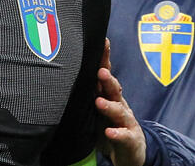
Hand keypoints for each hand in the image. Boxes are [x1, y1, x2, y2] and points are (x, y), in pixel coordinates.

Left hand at [96, 39, 145, 165]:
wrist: (129, 151)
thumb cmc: (108, 124)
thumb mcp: (95, 107)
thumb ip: (86, 91)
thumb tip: (64, 73)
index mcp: (108, 95)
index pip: (106, 74)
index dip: (105, 59)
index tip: (102, 43)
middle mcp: (119, 104)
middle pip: (114, 89)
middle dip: (108, 80)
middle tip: (101, 72)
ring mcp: (126, 121)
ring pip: (119, 111)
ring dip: (110, 106)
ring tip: (99, 102)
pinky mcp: (130, 139)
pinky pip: (124, 136)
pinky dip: (117, 134)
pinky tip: (110, 132)